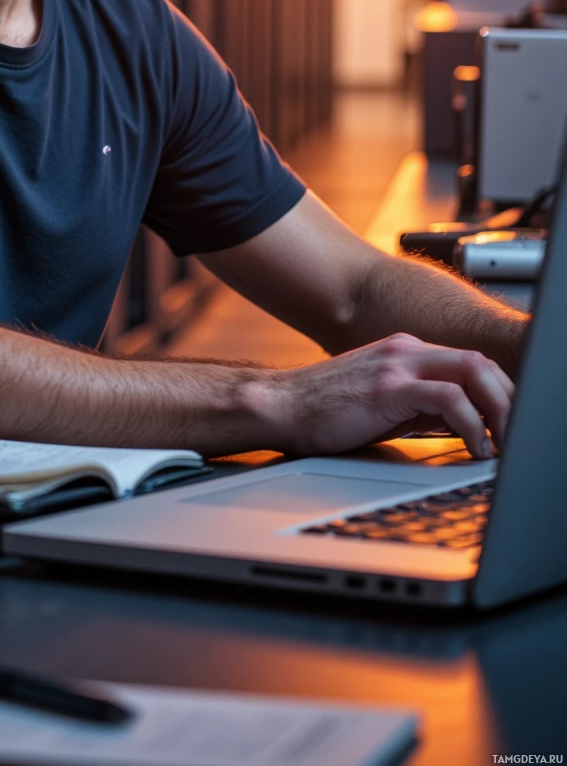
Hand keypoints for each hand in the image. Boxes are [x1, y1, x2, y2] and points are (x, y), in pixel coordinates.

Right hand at [257, 332, 514, 459]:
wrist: (279, 407)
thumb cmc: (325, 412)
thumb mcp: (383, 403)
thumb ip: (420, 405)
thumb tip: (465, 428)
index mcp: (406, 351)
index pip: (472, 363)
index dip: (502, 393)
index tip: (511, 425)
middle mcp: (406, 349)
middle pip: (482, 362)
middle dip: (510, 400)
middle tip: (516, 436)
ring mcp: (397, 364)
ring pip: (475, 373)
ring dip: (501, 411)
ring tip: (504, 443)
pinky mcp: (388, 387)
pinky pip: (450, 398)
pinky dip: (473, 423)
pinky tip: (474, 447)